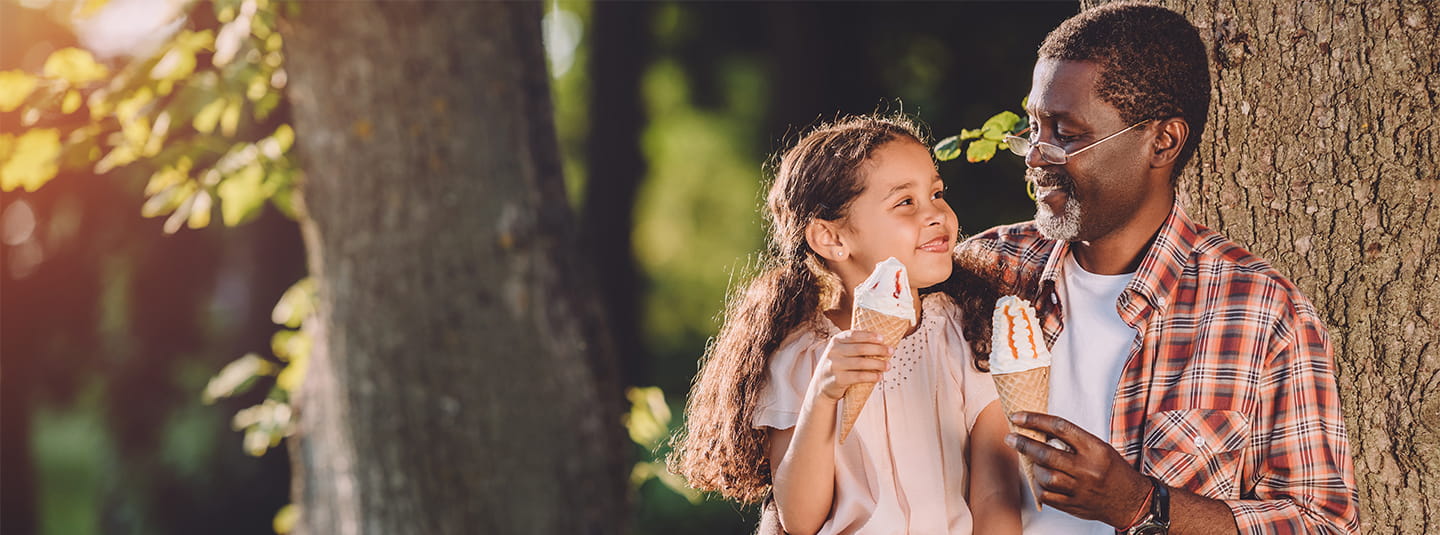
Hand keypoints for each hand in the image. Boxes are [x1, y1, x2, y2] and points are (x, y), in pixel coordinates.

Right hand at [812, 330, 891, 401]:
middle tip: (891, 351)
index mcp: (835, 341)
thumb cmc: (838, 366)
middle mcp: (833, 352)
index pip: (854, 334)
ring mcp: (834, 366)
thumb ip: (854, 346)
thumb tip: (881, 342)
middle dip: (878, 349)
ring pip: (861, 363)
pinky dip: (871, 376)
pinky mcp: (837, 380)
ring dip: (878, 364)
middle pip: (860, 348)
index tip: (882, 338)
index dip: (869, 335)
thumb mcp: (841, 352)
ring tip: (888, 366)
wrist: (821, 386)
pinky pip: (858, 376)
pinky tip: (879, 376)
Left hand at [1006, 411, 1151, 527]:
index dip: (1035, 420)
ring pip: (1045, 477)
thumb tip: (1040, 432)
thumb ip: (1074, 442)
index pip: (1060, 428)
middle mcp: (1087, 468)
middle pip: (1047, 454)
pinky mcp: (1075, 505)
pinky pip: (1047, 496)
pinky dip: (1040, 487)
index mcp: (1095, 448)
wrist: (1132, 501)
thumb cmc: (1112, 470)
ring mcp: (1080, 489)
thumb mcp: (1100, 448)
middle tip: (1010, 438)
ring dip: (1035, 469)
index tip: (1018, 417)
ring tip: (1035, 464)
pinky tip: (1041, 481)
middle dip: (1024, 444)